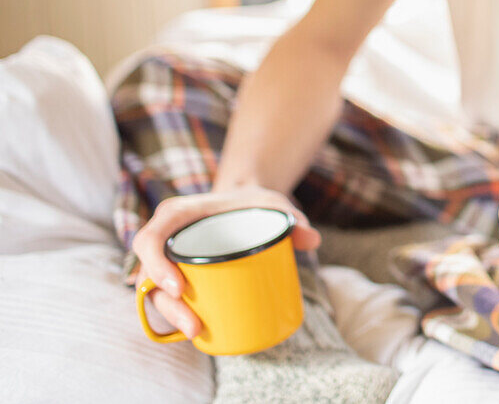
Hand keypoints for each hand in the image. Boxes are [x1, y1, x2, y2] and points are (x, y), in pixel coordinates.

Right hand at [131, 186, 320, 338]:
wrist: (245, 202)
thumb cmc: (254, 204)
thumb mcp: (273, 204)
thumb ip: (293, 218)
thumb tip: (313, 240)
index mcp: (179, 214)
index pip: (151, 238)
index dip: (156, 264)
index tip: (178, 288)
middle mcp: (168, 236)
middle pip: (149, 272)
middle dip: (168, 304)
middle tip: (194, 325)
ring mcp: (170, 256)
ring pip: (156, 290)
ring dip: (170, 315)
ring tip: (197, 332)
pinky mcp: (178, 273)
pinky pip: (167, 296)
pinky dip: (176, 315)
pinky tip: (194, 332)